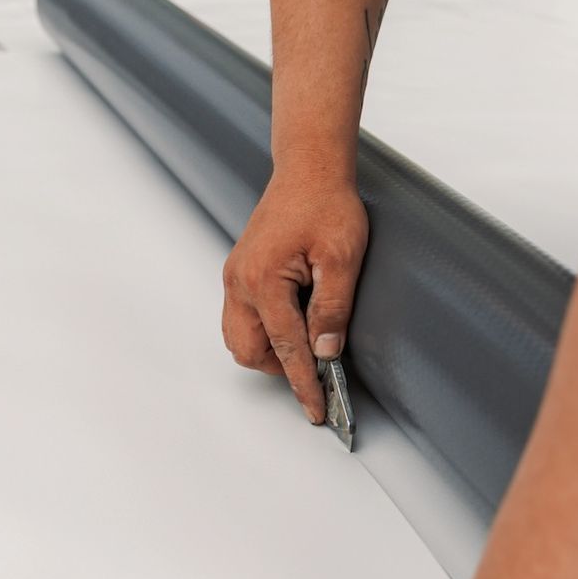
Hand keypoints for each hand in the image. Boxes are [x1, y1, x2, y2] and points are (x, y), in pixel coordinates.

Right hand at [222, 166, 367, 422]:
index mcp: (263, 280)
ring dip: (270, 351)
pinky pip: (241, 319)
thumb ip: (333, 309)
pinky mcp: (239, 273)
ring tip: (306, 344)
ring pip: (240, 339)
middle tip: (318, 367)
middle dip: (282, 367)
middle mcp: (240, 282)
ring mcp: (235, 278)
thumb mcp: (343, 258)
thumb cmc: (326, 204)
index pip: (285, 348)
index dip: (304, 383)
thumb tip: (326, 352)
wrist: (308, 169)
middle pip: (250, 351)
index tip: (317, 409)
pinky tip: (292, 323)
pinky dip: (263, 332)